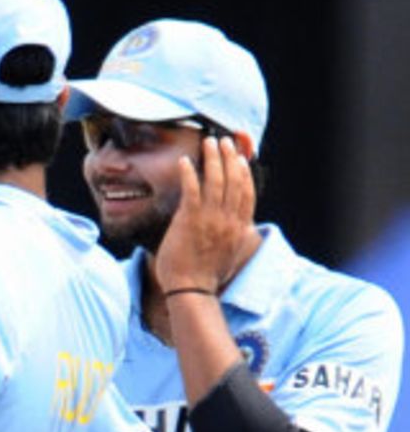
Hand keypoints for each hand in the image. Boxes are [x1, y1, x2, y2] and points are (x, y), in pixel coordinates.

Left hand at [155, 137, 255, 293]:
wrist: (191, 290)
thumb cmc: (205, 274)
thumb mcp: (230, 253)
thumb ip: (235, 236)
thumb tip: (240, 228)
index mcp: (239, 227)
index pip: (247, 193)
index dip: (244, 173)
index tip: (241, 158)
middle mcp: (228, 220)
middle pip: (234, 181)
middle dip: (230, 158)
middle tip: (225, 142)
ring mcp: (210, 219)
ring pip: (216, 180)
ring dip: (212, 158)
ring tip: (208, 143)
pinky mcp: (190, 220)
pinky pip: (191, 190)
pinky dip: (189, 173)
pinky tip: (184, 162)